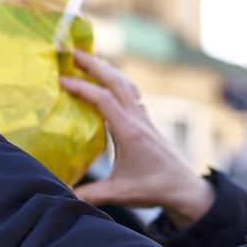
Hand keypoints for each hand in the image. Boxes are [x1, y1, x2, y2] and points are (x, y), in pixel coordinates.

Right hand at [61, 49, 214, 226]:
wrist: (185, 189)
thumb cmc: (155, 189)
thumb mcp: (119, 193)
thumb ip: (89, 195)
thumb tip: (62, 195)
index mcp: (130, 132)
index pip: (103, 100)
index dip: (81, 87)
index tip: (61, 80)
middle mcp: (138, 120)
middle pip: (116, 82)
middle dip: (94, 64)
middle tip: (72, 51)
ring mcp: (145, 119)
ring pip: (126, 84)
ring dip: (107, 70)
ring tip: (89, 60)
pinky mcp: (148, 123)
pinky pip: (132, 93)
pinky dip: (118, 82)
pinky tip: (109, 82)